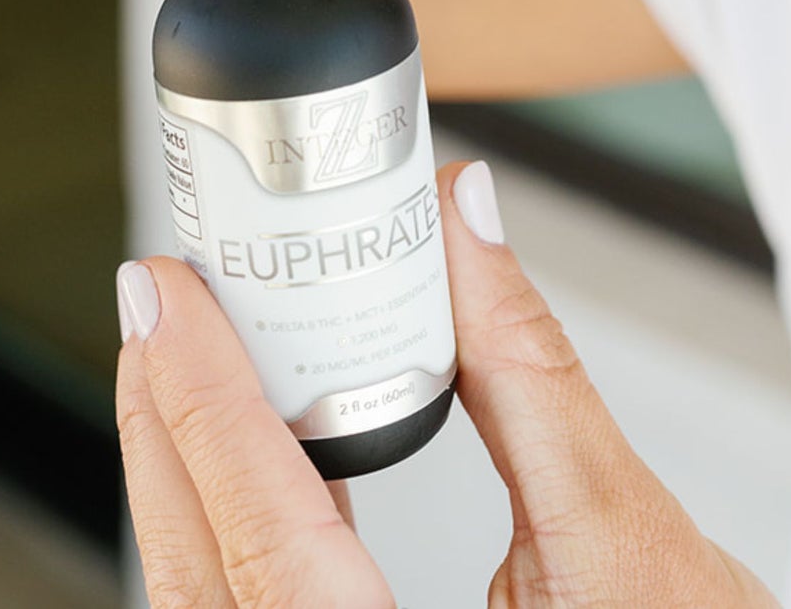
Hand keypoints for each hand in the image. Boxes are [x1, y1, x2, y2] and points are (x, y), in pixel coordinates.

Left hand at [116, 161, 779, 607]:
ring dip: (188, 462)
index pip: (268, 537)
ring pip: (209, 592)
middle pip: (204, 568)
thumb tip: (467, 220)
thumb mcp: (633, 541)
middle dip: (168, 418)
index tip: (167, 295)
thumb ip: (535, 373)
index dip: (205, 399)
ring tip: (184, 352)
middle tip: (157, 301)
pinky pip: (250, 602)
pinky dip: (234, 514)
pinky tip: (248, 445)